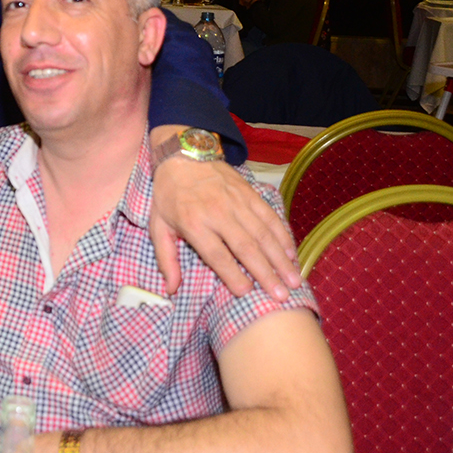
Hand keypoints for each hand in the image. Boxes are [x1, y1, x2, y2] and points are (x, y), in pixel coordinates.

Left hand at [148, 126, 299, 300]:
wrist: (184, 155)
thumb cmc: (169, 196)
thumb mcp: (158, 226)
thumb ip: (165, 259)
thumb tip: (171, 289)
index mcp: (193, 223)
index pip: (216, 254)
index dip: (232, 274)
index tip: (246, 292)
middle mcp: (218, 213)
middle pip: (245, 247)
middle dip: (265, 273)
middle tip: (281, 296)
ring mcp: (237, 202)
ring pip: (263, 234)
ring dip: (280, 259)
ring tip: (293, 280)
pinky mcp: (250, 194)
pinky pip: (270, 217)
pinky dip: (283, 236)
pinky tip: (292, 254)